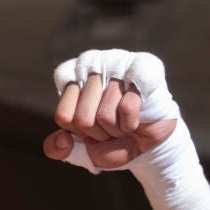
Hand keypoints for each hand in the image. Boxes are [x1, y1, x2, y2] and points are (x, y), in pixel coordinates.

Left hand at [42, 73, 175, 169]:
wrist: (150, 138)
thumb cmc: (112, 136)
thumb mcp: (81, 148)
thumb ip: (59, 149)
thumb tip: (63, 139)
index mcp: (68, 76)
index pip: (63, 116)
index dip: (80, 131)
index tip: (91, 125)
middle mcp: (89, 62)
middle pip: (83, 119)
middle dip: (99, 133)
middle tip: (111, 125)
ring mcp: (115, 61)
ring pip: (104, 116)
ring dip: (117, 130)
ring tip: (124, 120)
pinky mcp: (142, 67)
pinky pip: (126, 108)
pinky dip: (131, 123)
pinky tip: (137, 115)